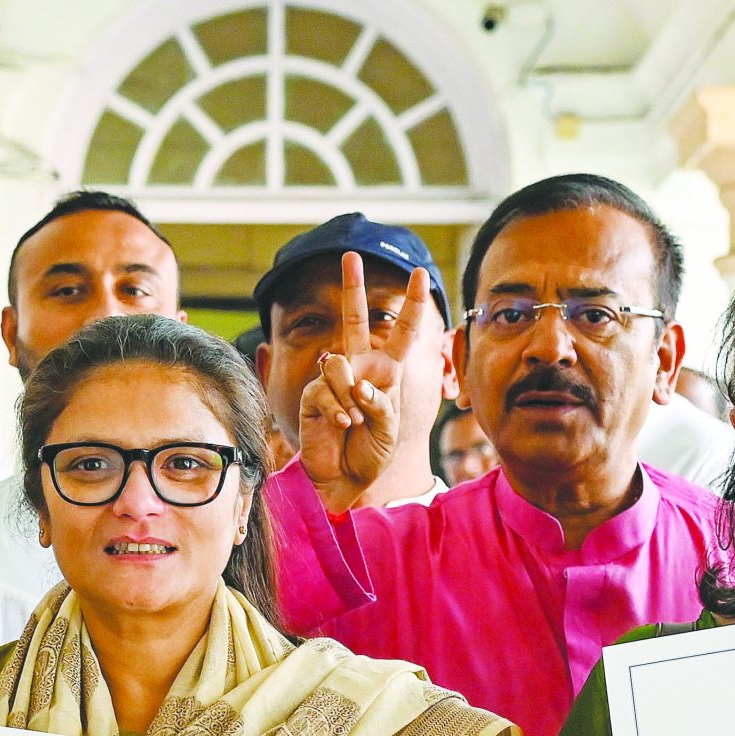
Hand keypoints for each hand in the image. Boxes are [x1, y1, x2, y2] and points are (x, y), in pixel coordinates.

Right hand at [295, 253, 431, 514]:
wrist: (344, 480)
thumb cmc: (371, 453)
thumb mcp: (390, 428)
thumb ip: (378, 401)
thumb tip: (354, 380)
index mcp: (386, 373)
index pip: (401, 333)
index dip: (410, 304)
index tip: (419, 273)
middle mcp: (359, 370)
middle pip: (353, 320)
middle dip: (352, 287)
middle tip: (350, 255)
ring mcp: (334, 381)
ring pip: (339, 364)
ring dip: (350, 395)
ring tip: (354, 421)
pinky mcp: (314, 396)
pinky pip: (325, 389)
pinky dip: (337, 407)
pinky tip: (342, 424)